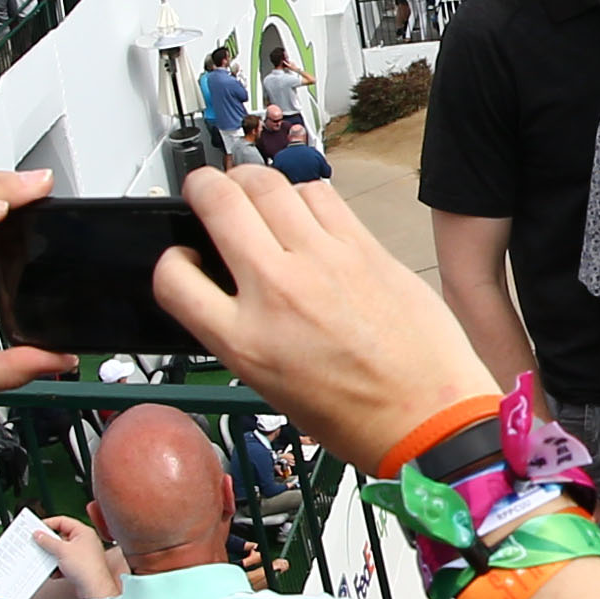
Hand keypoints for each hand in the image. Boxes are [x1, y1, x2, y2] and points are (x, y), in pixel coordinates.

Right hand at [35, 517, 120, 598]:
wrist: (94, 589)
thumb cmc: (85, 567)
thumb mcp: (61, 550)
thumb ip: (48, 541)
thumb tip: (38, 534)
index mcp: (83, 532)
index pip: (63, 521)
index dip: (49, 523)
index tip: (37, 527)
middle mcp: (84, 541)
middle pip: (61, 536)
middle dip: (49, 542)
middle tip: (37, 543)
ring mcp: (82, 554)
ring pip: (62, 551)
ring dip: (52, 556)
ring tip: (44, 559)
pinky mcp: (80, 567)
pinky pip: (64, 563)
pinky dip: (57, 567)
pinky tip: (53, 572)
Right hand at [144, 164, 490, 463]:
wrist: (428, 417)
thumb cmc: (355, 415)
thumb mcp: (269, 384)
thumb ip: (238, 329)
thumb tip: (226, 288)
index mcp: (244, 341)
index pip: (173, 275)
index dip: (171, 261)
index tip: (187, 260)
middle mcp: (277, 291)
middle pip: (217, 200)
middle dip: (202, 187)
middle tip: (209, 194)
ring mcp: (322, 260)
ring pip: (267, 182)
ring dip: (250, 181)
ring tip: (254, 193)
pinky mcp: (363, 246)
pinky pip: (319, 193)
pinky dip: (302, 193)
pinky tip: (305, 210)